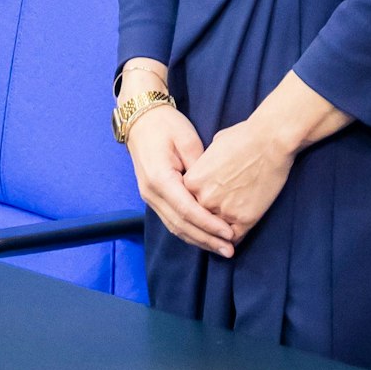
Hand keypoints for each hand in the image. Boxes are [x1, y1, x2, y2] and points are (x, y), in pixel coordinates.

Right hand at [124, 104, 235, 257]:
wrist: (141, 119)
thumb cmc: (166, 125)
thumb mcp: (187, 140)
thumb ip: (200, 168)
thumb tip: (212, 191)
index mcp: (160, 179)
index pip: (187, 210)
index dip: (209, 225)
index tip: (229, 233)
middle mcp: (151, 193)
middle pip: (180, 225)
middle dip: (206, 239)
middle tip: (229, 250)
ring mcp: (149, 197)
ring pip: (174, 227)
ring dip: (198, 240)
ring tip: (221, 248)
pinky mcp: (153, 197)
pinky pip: (171, 220)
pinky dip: (189, 231)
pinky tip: (205, 237)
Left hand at [181, 119, 296, 241]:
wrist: (271, 140)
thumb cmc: (244, 137)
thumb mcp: (212, 148)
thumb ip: (204, 166)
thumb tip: (207, 172)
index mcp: (192, 182)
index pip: (186, 204)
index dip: (195, 207)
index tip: (203, 210)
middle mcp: (203, 199)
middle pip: (198, 220)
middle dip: (206, 222)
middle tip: (214, 225)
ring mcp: (224, 211)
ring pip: (216, 232)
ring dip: (219, 234)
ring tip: (225, 234)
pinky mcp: (245, 219)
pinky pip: (235, 238)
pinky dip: (234, 239)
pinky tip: (237, 234)